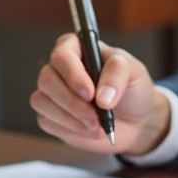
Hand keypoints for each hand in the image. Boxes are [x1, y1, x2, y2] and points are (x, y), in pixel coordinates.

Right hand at [31, 34, 170, 155]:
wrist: (135, 120)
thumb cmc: (131, 89)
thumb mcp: (134, 72)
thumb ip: (117, 74)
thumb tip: (100, 97)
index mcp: (76, 48)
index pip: (61, 55)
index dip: (73, 74)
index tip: (90, 93)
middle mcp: (60, 68)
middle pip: (47, 79)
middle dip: (72, 102)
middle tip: (96, 116)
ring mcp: (52, 92)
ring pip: (42, 102)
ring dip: (71, 118)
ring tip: (96, 124)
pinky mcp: (50, 115)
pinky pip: (45, 121)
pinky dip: (68, 129)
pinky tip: (87, 129)